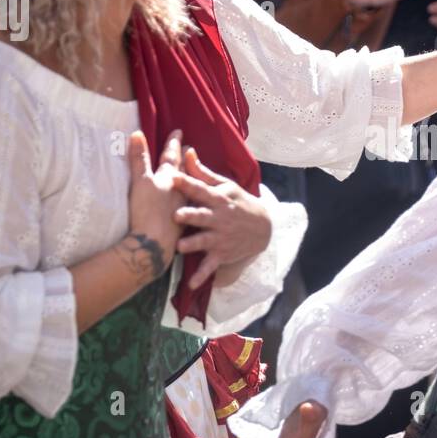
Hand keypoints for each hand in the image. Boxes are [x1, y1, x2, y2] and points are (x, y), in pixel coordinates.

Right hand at [126, 129, 184, 265]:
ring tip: (194, 173)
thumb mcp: (140, 181)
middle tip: (190, 149)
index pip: (173, 156)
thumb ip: (139, 158)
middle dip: (186, 159)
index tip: (179, 132)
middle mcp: (181, 191)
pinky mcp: (182, 224)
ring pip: (190, 189)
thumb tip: (137, 134)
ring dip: (191, 179)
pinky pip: (188, 207)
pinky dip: (189, 201)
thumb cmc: (147, 209)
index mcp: (171, 178)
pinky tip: (190, 205)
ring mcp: (183, 207)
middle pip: (185, 171)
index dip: (174, 143)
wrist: (155, 243)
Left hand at [172, 146, 272, 288]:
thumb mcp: (227, 186)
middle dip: (190, 216)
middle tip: (176, 215)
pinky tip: (190, 285)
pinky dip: (201, 277)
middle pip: (202, 216)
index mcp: (219, 199)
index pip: (201, 189)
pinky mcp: (222, 254)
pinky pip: (210, 267)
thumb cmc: (240, 203)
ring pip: (204, 241)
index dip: (187, 183)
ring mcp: (221, 238)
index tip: (171, 177)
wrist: (265, 227)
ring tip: (180, 247)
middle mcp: (219, 218)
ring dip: (193, 244)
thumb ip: (203, 173)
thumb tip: (186, 152)